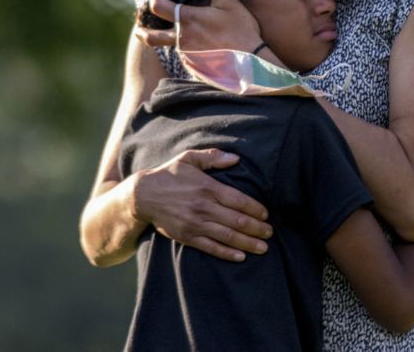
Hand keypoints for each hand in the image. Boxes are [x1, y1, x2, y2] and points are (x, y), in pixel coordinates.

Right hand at [132, 148, 272, 261]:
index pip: (238, 200)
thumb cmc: (169, 175)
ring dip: (248, 243)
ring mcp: (195, 224)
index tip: (266, 214)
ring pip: (227, 236)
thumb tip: (236, 158)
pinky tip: (241, 256)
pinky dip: (227, 253)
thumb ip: (213, 157)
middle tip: (270, 233)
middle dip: (257, 229)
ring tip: (263, 248)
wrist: (142, 196)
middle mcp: (203, 207)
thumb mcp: (189, 158)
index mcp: (207, 187)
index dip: (255, 209)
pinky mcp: (187, 237)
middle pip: (237, 221)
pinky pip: (211, 247)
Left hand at [133, 0, 262, 52]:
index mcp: (187, 20)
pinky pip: (184, 59)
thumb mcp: (228, 2)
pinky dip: (186, 52)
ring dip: (170, 41)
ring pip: (170, 48)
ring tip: (178, 36)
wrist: (251, 63)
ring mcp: (186, 56)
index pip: (157, 7)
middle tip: (140, 30)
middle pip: (151, 37)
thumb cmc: (241, 30)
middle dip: (143, 32)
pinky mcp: (193, 68)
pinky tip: (198, 50)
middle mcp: (181, 39)